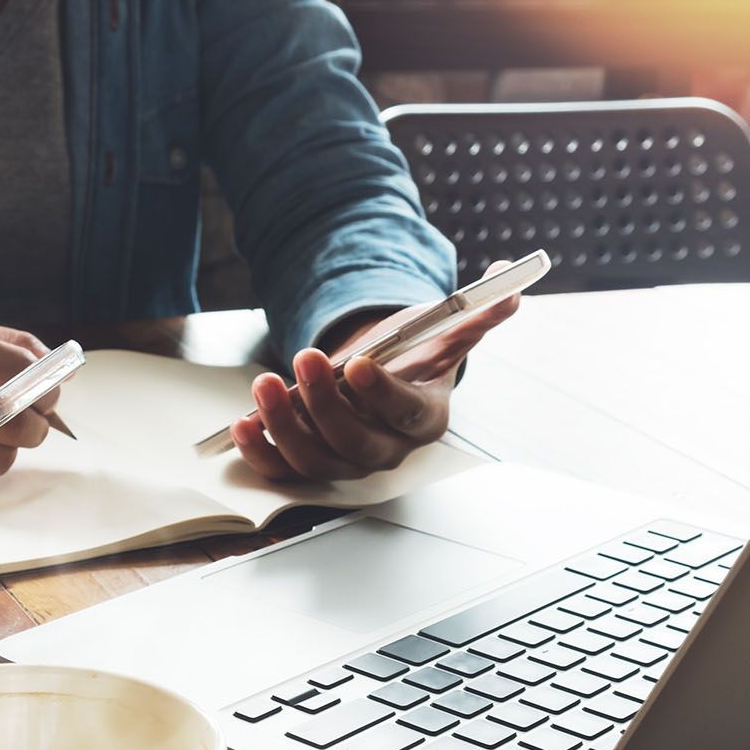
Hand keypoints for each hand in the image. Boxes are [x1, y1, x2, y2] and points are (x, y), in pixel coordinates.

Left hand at [231, 295, 519, 481]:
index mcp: (423, 418)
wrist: (379, 379)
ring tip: (264, 385)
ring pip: (314, 458)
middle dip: (324, 403)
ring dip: (284, 425)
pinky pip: (283, 469)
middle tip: (306, 358)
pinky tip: (244, 423)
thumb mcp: (442, 330)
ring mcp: (344, 461)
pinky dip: (261, 452)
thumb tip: (506, 280)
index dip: (381, 393)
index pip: (404, 412)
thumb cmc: (409, 358)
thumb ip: (476, 311)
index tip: (358, 365)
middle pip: (355, 441)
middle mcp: (386, 449)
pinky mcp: (308, 463)